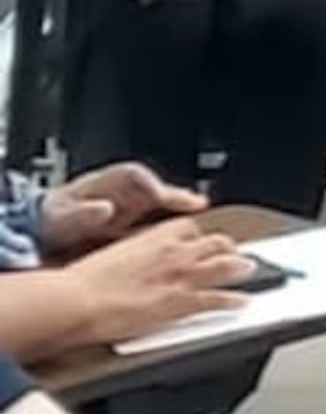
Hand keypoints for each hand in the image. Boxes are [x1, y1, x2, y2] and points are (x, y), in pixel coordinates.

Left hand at [40, 163, 204, 256]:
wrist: (40, 232)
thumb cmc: (50, 221)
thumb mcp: (61, 217)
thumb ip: (82, 214)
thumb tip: (104, 210)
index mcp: (103, 183)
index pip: (134, 175)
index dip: (150, 185)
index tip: (161, 195)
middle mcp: (120, 190)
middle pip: (155, 187)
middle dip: (176, 195)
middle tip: (197, 205)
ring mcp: (126, 205)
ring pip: (159, 202)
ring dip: (178, 209)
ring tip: (198, 220)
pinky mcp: (129, 220)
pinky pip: (154, 218)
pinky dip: (168, 225)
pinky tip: (178, 237)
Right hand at [65, 221, 253, 342]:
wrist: (79, 300)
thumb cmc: (85, 280)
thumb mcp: (113, 254)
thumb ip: (133, 253)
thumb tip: (134, 260)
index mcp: (156, 236)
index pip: (190, 227)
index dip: (198, 235)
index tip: (200, 240)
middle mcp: (176, 252)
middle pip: (215, 242)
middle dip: (226, 247)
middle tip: (232, 252)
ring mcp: (184, 277)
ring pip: (225, 266)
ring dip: (240, 267)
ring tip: (248, 269)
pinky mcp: (183, 303)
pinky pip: (218, 299)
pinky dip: (233, 301)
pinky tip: (242, 302)